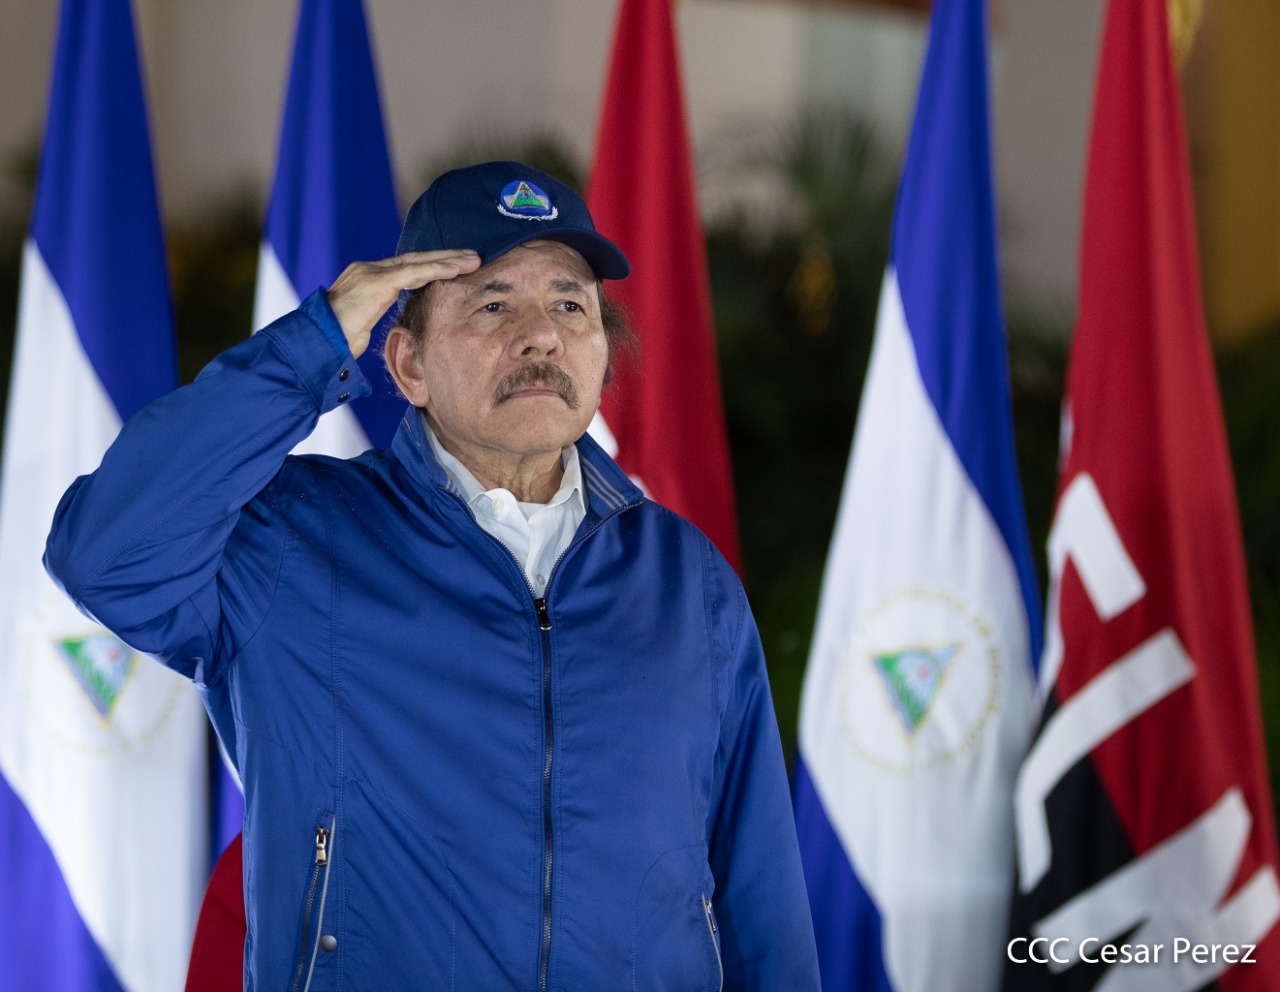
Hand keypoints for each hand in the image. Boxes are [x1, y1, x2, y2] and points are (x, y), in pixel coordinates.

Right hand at [326, 250, 480, 357]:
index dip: (430, 266)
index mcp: (365, 278)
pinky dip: (437, 269)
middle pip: (414, 259)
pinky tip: (456, 269)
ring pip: (418, 262)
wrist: (316, 341)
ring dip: (448, 261)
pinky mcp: (377, 282)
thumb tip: (380, 325)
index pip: (404, 268)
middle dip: (444, 257)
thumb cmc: (334, 340)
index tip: (453, 266)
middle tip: (471, 256)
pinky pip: (414, 272)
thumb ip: (373, 315)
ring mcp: (371, 273)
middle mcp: (368, 270)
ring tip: (473, 260)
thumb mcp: (359, 325)